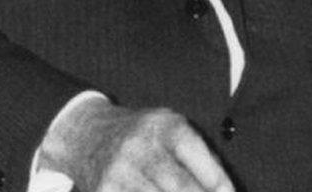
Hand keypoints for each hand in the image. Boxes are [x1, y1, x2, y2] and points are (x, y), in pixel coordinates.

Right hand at [43, 103, 233, 191]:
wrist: (86, 135)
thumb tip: (224, 190)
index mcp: (166, 127)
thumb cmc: (144, 136)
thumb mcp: (173, 129)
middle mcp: (141, 147)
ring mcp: (119, 171)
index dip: (217, 181)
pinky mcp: (104, 191)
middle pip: (178, 186)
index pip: (197, 156)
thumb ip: (201, 157)